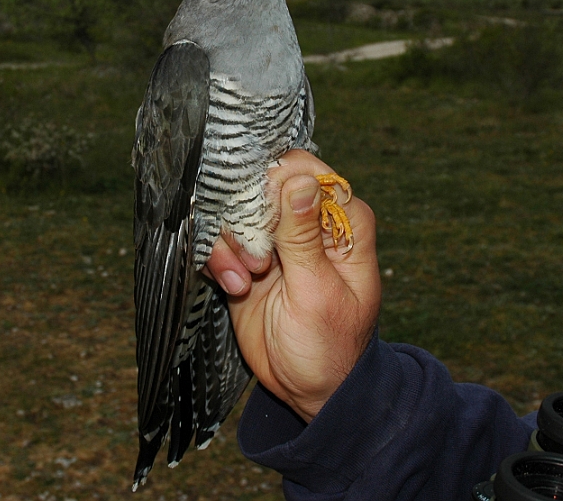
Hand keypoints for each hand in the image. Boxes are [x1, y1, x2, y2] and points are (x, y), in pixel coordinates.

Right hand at [204, 150, 380, 421]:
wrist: (308, 389)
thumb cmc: (330, 345)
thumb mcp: (318, 292)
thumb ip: (303, 237)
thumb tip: (299, 180)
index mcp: (342, 222)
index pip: (309, 172)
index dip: (278, 183)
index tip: (262, 214)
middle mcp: (307, 223)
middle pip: (264, 186)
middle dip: (248, 219)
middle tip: (256, 261)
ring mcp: (276, 240)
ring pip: (237, 212)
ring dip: (231, 246)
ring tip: (245, 282)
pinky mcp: (248, 259)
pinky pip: (221, 240)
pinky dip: (220, 262)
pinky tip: (235, 289)